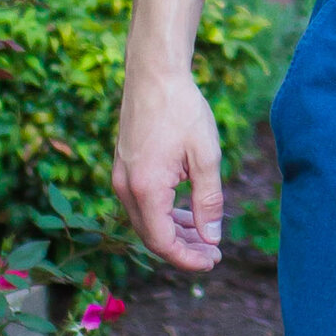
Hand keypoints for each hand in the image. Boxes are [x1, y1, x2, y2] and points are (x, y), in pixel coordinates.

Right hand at [114, 0, 224, 272]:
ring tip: (204, 237)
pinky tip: (186, 213)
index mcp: (146, 189)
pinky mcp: (125, 168)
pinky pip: (142, 204)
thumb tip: (212, 238)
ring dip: (174, 233)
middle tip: (213, 254)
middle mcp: (126, 188)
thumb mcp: (206, 156)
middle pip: (151, 237)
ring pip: (146, 221)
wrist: (154, 73)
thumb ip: (209, 201)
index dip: (187, 258)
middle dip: (183, 249)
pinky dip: (164, 214)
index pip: (163, 242)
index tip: (213, 262)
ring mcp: (122, 178)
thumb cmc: (182, 110)